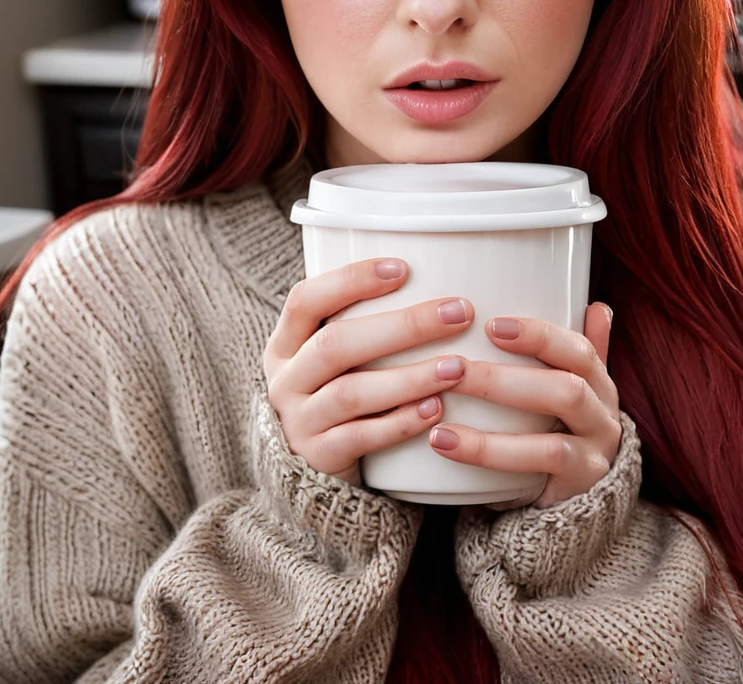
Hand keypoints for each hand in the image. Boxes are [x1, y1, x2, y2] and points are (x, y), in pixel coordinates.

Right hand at [264, 258, 474, 487]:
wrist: (310, 474)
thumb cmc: (337, 394)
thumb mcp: (332, 359)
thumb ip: (362, 325)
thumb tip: (434, 278)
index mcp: (285, 344)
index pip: (306, 299)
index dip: (350, 280)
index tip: (403, 268)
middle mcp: (285, 380)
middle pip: (336, 343)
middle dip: (402, 326)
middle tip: (457, 313)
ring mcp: (298, 422)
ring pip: (351, 393)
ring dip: (409, 377)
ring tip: (456, 367)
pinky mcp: (318, 458)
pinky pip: (361, 438)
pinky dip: (400, 422)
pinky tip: (436, 409)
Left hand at [427, 302, 620, 509]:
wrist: (579, 494)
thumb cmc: (561, 424)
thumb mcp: (571, 385)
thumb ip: (575, 350)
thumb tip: (598, 305)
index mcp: (598, 381)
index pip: (580, 351)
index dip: (540, 336)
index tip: (493, 325)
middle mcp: (603, 417)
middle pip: (568, 391)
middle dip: (506, 379)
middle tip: (455, 368)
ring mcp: (592, 456)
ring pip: (551, 440)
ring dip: (492, 429)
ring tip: (440, 414)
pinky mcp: (573, 488)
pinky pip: (533, 473)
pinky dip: (487, 455)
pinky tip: (445, 442)